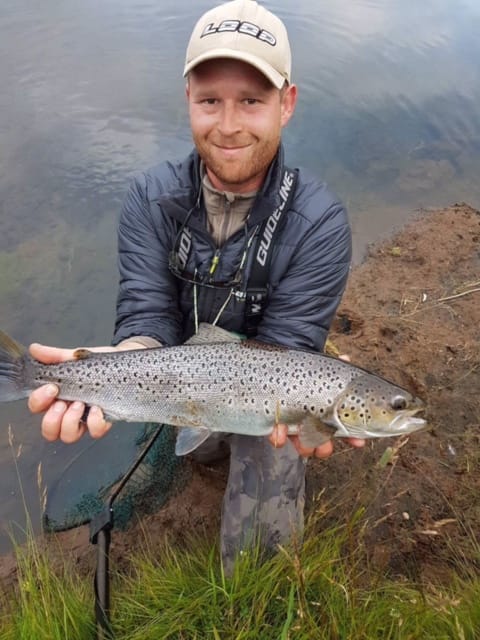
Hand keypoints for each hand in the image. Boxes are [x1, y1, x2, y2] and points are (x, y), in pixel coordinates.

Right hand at [28, 340, 144, 443]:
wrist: (122, 361)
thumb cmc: (98, 362)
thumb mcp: (75, 357)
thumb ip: (55, 355)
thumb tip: (35, 349)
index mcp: (58, 396)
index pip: (37, 408)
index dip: (39, 401)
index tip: (52, 387)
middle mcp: (69, 411)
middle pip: (49, 431)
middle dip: (52, 418)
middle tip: (63, 402)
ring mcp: (86, 418)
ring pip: (69, 436)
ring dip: (70, 422)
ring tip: (80, 404)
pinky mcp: (103, 420)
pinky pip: (95, 432)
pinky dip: (94, 422)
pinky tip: (98, 408)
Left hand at [267, 353, 364, 457]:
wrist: (279, 369)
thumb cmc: (305, 373)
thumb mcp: (322, 369)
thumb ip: (334, 366)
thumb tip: (346, 358)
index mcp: (328, 414)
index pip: (344, 430)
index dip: (353, 438)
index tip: (358, 442)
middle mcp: (312, 423)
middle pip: (323, 443)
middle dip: (325, 448)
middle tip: (325, 447)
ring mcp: (294, 427)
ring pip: (303, 445)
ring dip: (305, 447)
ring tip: (303, 440)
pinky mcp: (275, 426)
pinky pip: (277, 437)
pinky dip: (278, 437)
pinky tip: (279, 431)